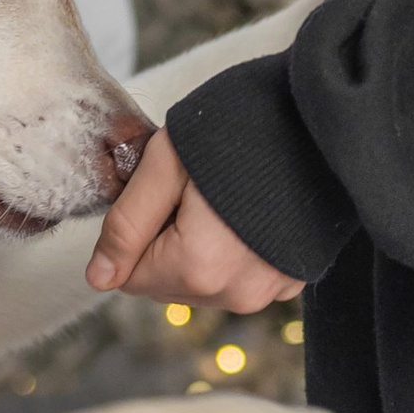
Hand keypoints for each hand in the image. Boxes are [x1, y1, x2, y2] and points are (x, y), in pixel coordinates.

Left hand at [88, 128, 303, 314]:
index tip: (164, 193)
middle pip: (167, 284)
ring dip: (199, 248)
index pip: (131, 278)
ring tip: (223, 197)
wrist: (315, 118)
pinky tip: (247, 212)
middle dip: (166, 242)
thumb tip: (98, 279)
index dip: (137, 232)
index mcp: (199, 267)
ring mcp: (268, 291)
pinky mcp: (291, 281)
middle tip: (193, 190)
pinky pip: (239, 278)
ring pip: (201, 283)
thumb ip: (126, 226)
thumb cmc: (235, 129)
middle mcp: (236, 293)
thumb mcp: (165, 164)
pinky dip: (234, 252)